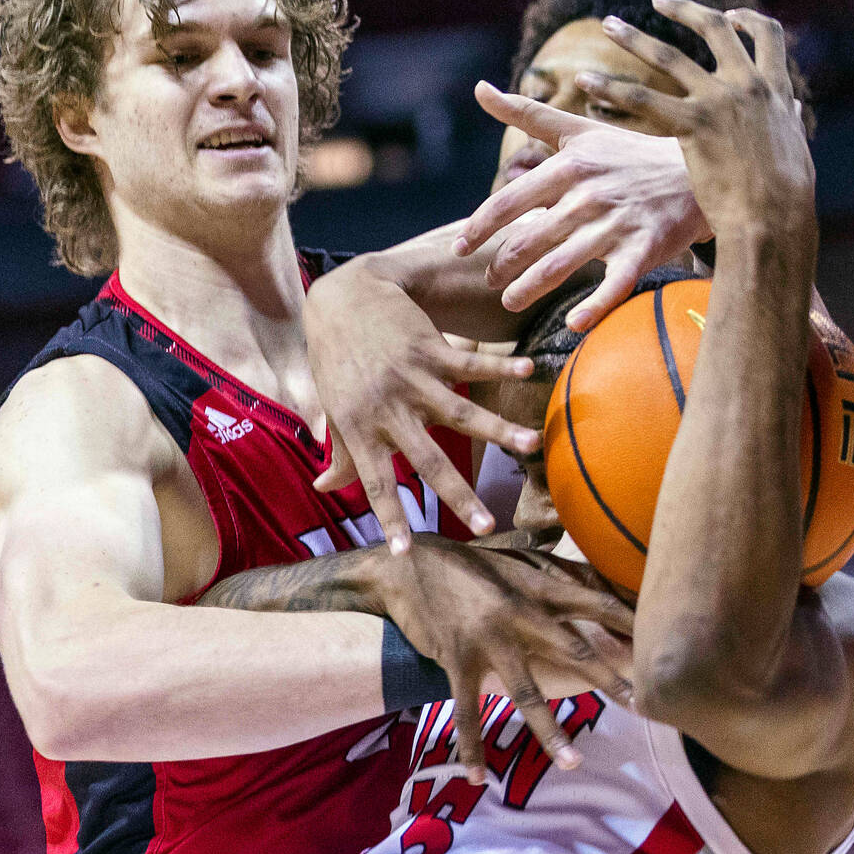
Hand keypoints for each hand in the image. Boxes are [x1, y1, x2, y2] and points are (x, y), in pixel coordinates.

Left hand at [304, 260, 541, 551]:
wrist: (342, 300)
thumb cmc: (337, 362)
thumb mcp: (335, 410)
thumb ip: (339, 454)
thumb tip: (323, 489)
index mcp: (361, 429)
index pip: (375, 483)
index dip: (389, 517)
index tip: (404, 553)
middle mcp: (387, 408)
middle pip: (428, 459)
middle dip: (459, 496)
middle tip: (488, 527)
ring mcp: (410, 377)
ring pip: (460, 410)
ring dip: (498, 428)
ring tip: (530, 445)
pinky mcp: (428, 347)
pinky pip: (469, 361)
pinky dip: (499, 365)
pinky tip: (529, 370)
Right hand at [374, 535, 634, 781]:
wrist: (407, 565)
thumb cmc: (466, 563)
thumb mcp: (513, 561)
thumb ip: (552, 573)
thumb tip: (595, 580)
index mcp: (537, 585)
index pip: (596, 602)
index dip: (630, 623)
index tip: (660, 644)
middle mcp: (519, 612)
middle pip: (575, 650)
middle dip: (610, 681)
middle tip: (641, 707)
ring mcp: (489, 639)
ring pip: (527, 694)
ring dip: (551, 732)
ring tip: (574, 763)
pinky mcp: (458, 658)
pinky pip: (468, 711)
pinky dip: (472, 746)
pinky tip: (478, 776)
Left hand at [455, 83, 710, 330]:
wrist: (701, 171)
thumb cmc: (629, 153)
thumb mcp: (577, 130)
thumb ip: (525, 114)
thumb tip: (479, 89)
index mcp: (568, 167)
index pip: (508, 202)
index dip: (478, 228)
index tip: (458, 247)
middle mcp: (588, 196)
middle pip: (528, 240)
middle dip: (501, 266)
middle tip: (490, 281)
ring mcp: (616, 224)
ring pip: (560, 266)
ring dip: (527, 289)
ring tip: (509, 301)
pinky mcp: (644, 249)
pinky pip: (614, 285)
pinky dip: (594, 308)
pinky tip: (573, 325)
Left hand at [580, 0, 815, 242]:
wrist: (775, 219)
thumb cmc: (785, 197)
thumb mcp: (792, 148)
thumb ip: (783, 121)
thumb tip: (788, 112)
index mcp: (776, 89)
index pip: (767, 36)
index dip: (746, 21)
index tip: (729, 15)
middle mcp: (748, 85)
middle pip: (714, 29)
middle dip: (685, 10)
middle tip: (658, 0)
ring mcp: (719, 102)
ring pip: (669, 56)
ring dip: (636, 38)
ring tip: (610, 24)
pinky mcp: (693, 125)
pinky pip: (642, 100)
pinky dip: (612, 88)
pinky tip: (586, 81)